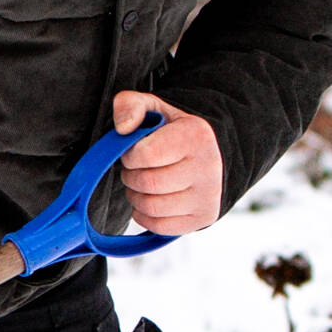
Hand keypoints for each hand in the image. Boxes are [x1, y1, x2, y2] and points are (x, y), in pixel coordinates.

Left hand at [110, 91, 224, 233]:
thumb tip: (123, 129)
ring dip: (136, 197)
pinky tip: (151, 199)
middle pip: (148, 183)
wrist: (206, 153)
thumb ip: (130, 105)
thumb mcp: (153, 108)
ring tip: (142, 183)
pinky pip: (160, 226)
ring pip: (152, 207)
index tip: (135, 151)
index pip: (146, 155)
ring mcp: (208, 196)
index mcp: (196, 135)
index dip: (130, 155)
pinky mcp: (204, 218)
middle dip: (131, 176)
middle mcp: (208, 167)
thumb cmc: (172, 131)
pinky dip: (146, 216)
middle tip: (136, 169)